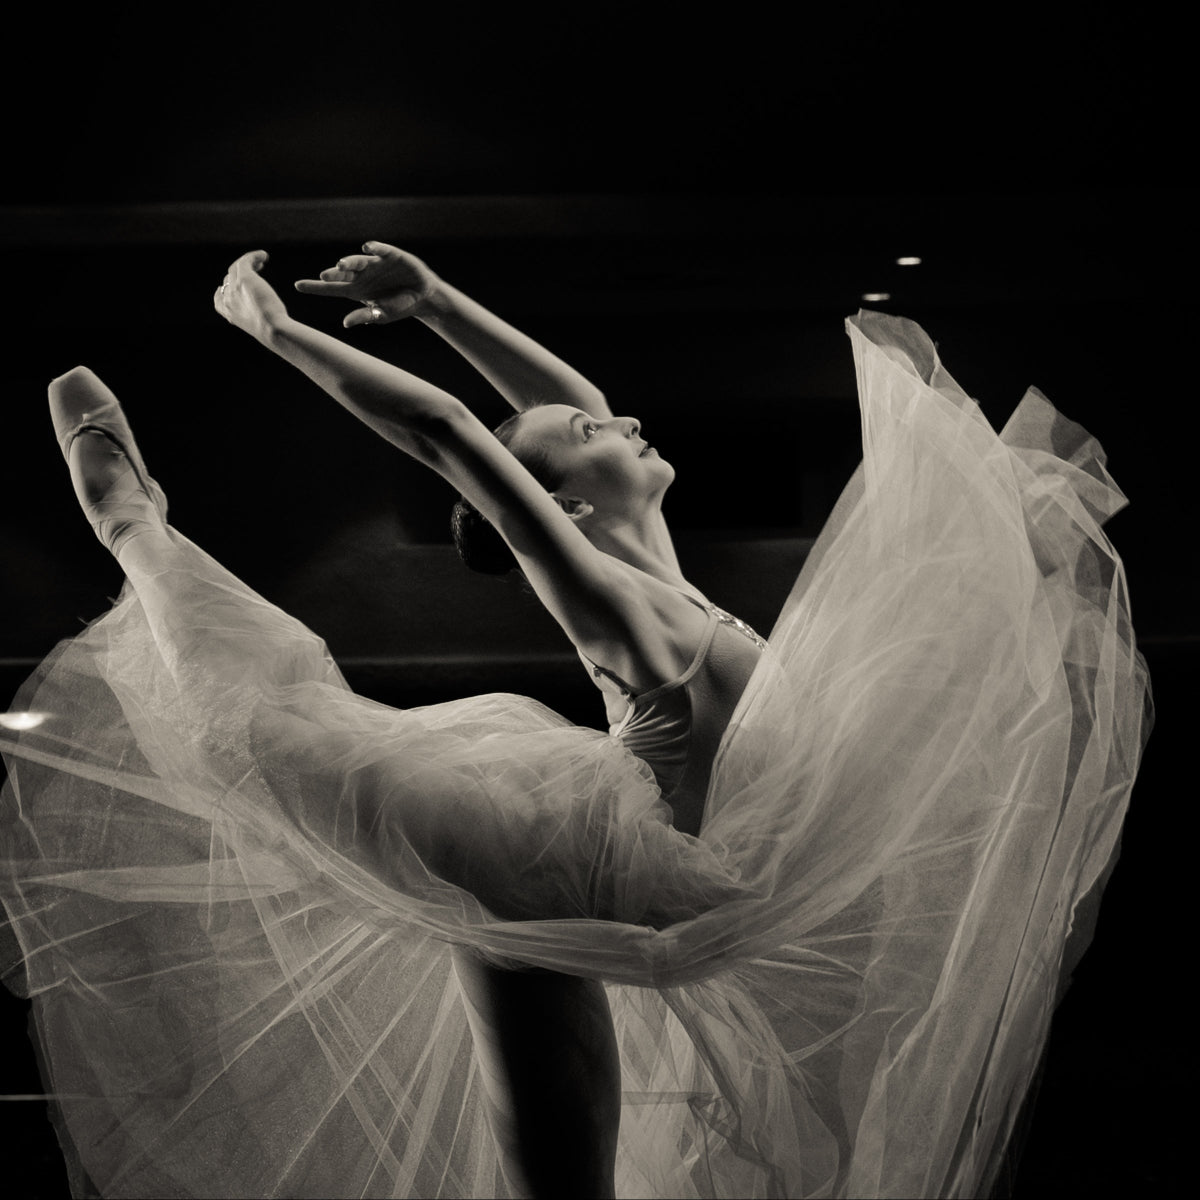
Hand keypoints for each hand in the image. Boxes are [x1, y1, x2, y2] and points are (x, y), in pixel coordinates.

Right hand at [213, 250, 288, 341]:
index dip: (223, 290)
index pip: (219, 298)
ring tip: (262, 261)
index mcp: (229, 314)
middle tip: (257, 270)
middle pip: (229, 279)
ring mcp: (234, 288)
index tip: (229, 285)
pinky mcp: (244, 278)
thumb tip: (268, 320)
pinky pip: (245, 261)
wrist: (272, 330)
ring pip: (236, 268)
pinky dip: (254, 256)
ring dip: (249, 263)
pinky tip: (264, 256)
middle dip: (240, 274)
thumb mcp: (260, 328)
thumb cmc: (273, 332)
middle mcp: (228, 299)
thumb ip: (257, 320)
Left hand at [293, 241, 441, 327]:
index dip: (315, 287)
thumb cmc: (400, 307)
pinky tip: (367, 247)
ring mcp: (375, 264)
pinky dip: (375, 248)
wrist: (423, 297)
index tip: (297, 286)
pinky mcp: (391, 255)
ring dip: (349, 262)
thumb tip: (346, 323)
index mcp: (356, 291)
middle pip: (343, 274)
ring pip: (358, 261)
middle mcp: (362, 275)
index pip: (332, 289)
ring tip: (342, 265)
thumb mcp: (382, 316)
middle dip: (333, 274)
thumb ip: (364, 316)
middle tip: (324, 276)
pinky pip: (381, 250)